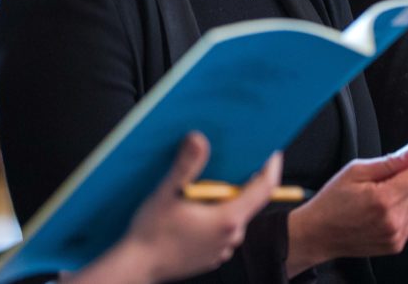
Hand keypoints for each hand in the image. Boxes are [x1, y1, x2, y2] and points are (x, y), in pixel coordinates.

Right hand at [67, 132, 280, 283]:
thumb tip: (198, 138)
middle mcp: (231, 236)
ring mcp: (222, 249)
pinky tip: (195, 208)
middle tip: (227, 159)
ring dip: (225, 198)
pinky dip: (216, 215)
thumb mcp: (166, 193)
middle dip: (241, 179)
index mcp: (228, 219)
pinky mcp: (212, 255)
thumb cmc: (150, 233)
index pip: (264, 188)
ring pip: (234, 214)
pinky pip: (223, 229)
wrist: (136, 268)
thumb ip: (186, 165)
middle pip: (248, 200)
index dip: (271, 166)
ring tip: (204, 185)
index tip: (271, 150)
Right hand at [285, 145, 407, 275]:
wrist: (319, 233)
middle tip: (407, 161)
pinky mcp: (396, 244)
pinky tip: (390, 200)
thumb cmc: (332, 202)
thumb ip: (388, 163)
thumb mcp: (355, 171)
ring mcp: (396, 235)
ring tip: (391, 183)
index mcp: (383, 200)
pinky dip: (405, 206)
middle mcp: (393, 220)